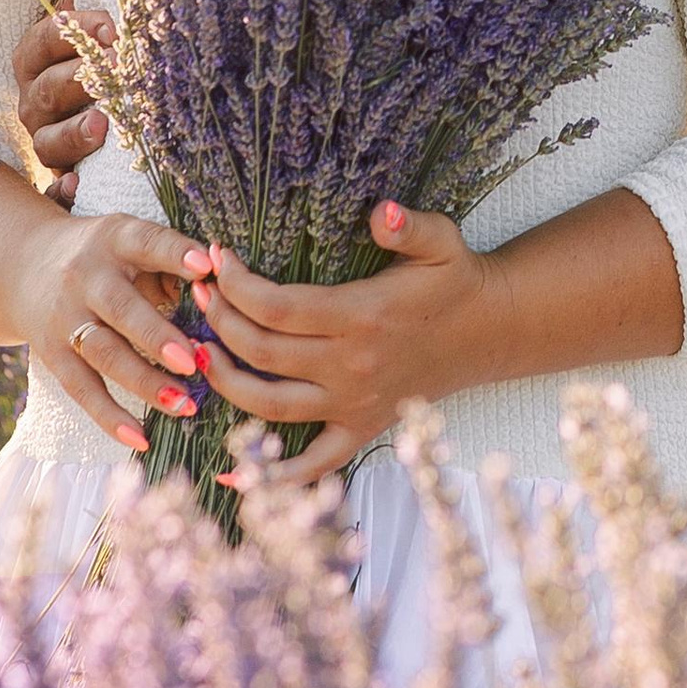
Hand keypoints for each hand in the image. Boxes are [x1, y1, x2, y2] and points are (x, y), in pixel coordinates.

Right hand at [11, 208, 215, 453]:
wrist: (23, 265)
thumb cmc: (104, 257)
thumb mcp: (129, 241)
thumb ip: (171, 261)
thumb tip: (221, 292)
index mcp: (115, 239)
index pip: (147, 241)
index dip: (175, 253)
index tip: (207, 266)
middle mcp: (86, 277)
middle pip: (120, 307)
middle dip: (156, 336)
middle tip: (193, 361)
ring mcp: (66, 317)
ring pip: (104, 353)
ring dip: (144, 382)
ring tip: (183, 404)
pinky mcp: (52, 354)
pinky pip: (82, 388)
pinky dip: (110, 417)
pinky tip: (140, 438)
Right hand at [14, 6, 114, 201]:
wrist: (119, 125)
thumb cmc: (110, 66)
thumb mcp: (103, 36)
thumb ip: (101, 12)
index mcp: (37, 64)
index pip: (42, 41)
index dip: (72, 31)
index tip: (112, 27)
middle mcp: (36, 105)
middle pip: (47, 90)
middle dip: (80, 78)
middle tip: (116, 69)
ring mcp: (46, 143)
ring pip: (47, 141)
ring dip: (73, 132)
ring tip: (102, 125)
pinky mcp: (61, 179)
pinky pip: (52, 192)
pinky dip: (61, 191)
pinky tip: (76, 184)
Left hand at [187, 204, 490, 486]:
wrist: (489, 331)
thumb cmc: (455, 281)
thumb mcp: (441, 242)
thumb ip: (409, 225)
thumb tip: (380, 212)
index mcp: (363, 317)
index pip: (278, 306)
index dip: (237, 285)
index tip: (216, 258)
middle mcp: (353, 366)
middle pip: (263, 352)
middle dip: (219, 322)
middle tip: (197, 293)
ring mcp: (354, 404)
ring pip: (271, 406)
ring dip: (226, 383)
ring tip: (198, 353)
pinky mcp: (361, 429)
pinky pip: (313, 464)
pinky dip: (273, 475)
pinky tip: (233, 473)